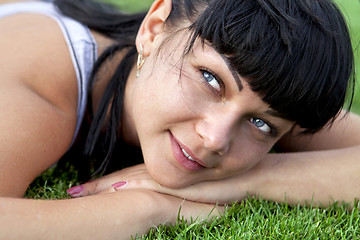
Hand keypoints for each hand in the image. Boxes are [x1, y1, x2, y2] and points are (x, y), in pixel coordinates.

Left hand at [67, 164, 252, 204]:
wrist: (249, 178)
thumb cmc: (223, 185)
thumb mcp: (194, 191)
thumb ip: (174, 195)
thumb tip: (156, 201)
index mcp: (162, 177)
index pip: (127, 179)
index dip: (104, 184)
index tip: (83, 189)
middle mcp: (162, 176)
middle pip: (123, 180)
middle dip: (97, 188)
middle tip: (73, 191)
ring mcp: (171, 180)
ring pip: (132, 182)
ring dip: (106, 188)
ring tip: (83, 192)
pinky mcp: (181, 185)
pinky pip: (152, 186)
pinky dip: (131, 186)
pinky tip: (115, 188)